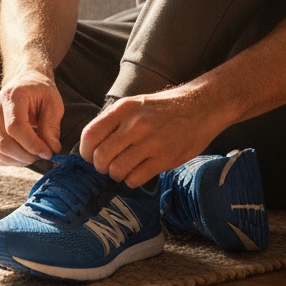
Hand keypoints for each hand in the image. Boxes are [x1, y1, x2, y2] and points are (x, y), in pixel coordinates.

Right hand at [0, 75, 63, 166]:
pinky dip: (13, 160)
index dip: (32, 144)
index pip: (15, 127)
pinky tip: (26, 153)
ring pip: (0, 152)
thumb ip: (51, 126)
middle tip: (44, 155)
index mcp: (11, 96)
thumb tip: (52, 150)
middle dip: (27, 156)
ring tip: (37, 154)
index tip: (48, 152)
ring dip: (21, 160)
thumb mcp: (53, 103)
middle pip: (4, 143)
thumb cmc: (40, 91)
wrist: (25, 82)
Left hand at [79, 86, 216, 186]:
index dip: (85, 151)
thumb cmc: (164, 108)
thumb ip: (115, 121)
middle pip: (101, 157)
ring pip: (116, 171)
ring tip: (125, 169)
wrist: (200, 108)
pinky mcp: (164, 159)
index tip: (91, 156)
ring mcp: (150, 142)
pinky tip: (139, 172)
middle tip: (109, 166)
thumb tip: (93, 144)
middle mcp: (134, 125)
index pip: (90, 135)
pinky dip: (132, 180)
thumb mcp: (136, 104)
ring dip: (117, 175)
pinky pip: (135, 179)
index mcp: (124, 109)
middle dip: (100, 167)